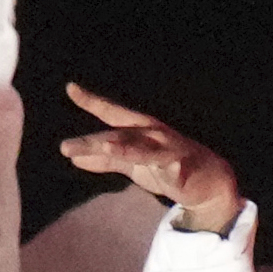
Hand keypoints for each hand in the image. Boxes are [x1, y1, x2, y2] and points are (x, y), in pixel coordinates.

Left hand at [57, 84, 242, 234]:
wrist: (207, 183)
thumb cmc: (165, 167)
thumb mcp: (131, 165)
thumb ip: (105, 160)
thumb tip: (73, 158)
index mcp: (140, 130)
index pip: (113, 114)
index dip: (93, 102)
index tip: (71, 88)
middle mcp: (154, 136)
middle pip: (121, 135)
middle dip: (95, 140)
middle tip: (65, 147)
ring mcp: (171, 152)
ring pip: (146, 150)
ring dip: (128, 149)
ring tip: (108, 148)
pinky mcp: (186, 171)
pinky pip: (178, 173)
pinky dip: (175, 174)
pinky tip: (172, 176)